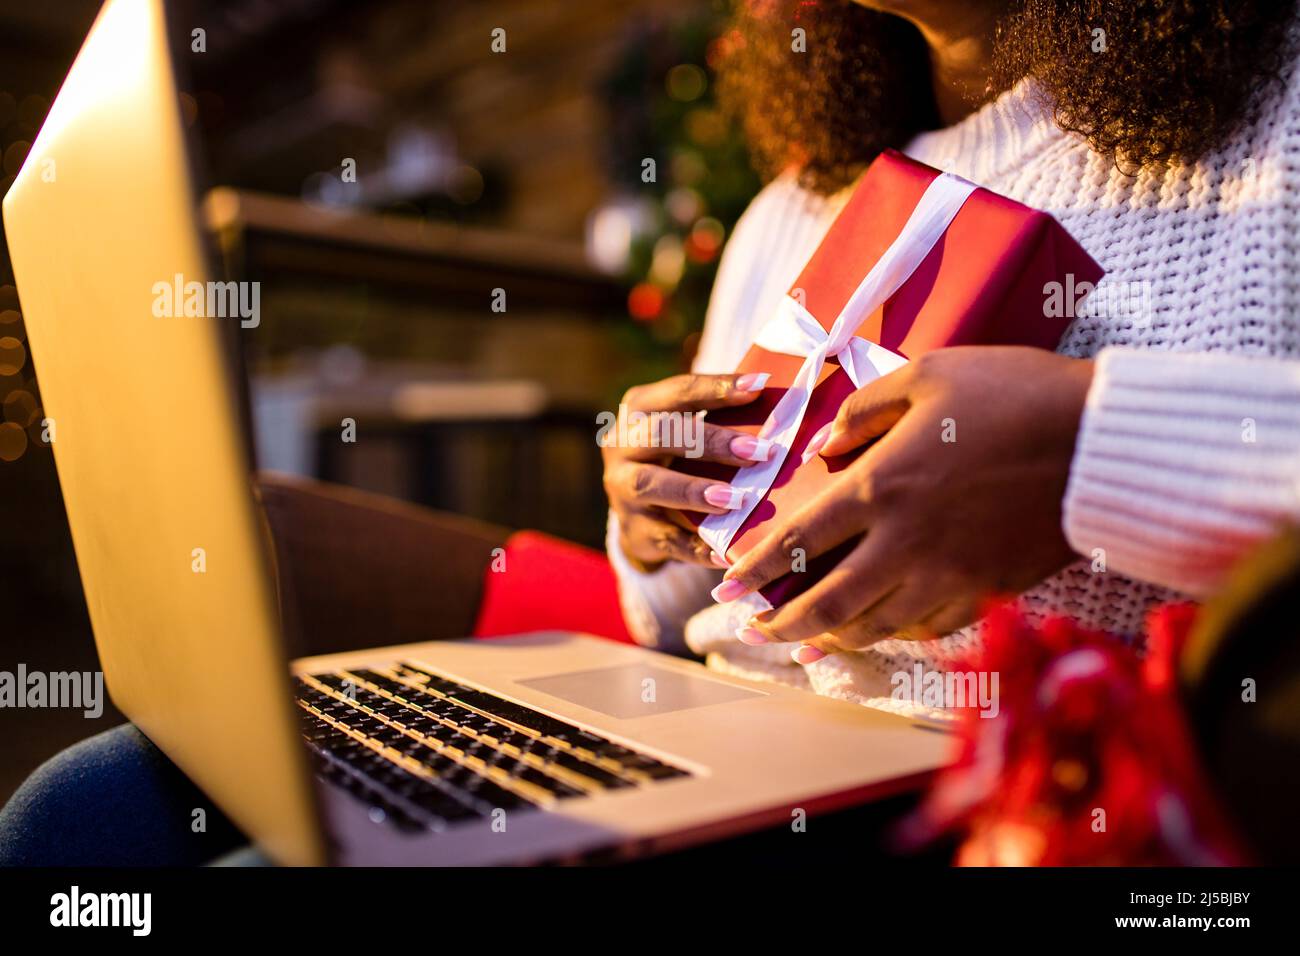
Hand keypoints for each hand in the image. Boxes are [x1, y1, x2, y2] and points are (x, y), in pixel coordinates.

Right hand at [602, 372, 773, 570]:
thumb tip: (780, 408)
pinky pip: (666, 539)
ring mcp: (621, 489)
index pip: (677, 392)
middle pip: (661, 434)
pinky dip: (697, 547)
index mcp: (638, 409)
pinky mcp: (634, 531)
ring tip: (736, 499)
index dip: (716, 388)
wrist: (641, 515)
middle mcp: (621, 445)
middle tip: (760, 451)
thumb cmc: (680, 459)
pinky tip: (726, 553)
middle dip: (712, 441)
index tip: (759, 387)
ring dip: (695, 490)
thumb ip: (722, 418)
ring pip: (651, 484)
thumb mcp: (689, 432)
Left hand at [715, 347, 1094, 658]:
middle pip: (826, 604)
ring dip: (830, 637)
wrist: (1102, 443)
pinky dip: (893, 633)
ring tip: (805, 639)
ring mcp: (948, 577)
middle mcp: (905, 545)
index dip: (753, 568)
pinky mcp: (987, 593)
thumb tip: (822, 446)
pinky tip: (880, 628)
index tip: (724, 585)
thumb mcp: (931, 374)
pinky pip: (926, 629)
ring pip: (873, 626)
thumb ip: (865, 410)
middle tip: (752, 632)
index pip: (797, 542)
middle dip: (780, 625)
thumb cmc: (1015, 395)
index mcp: (881, 488)